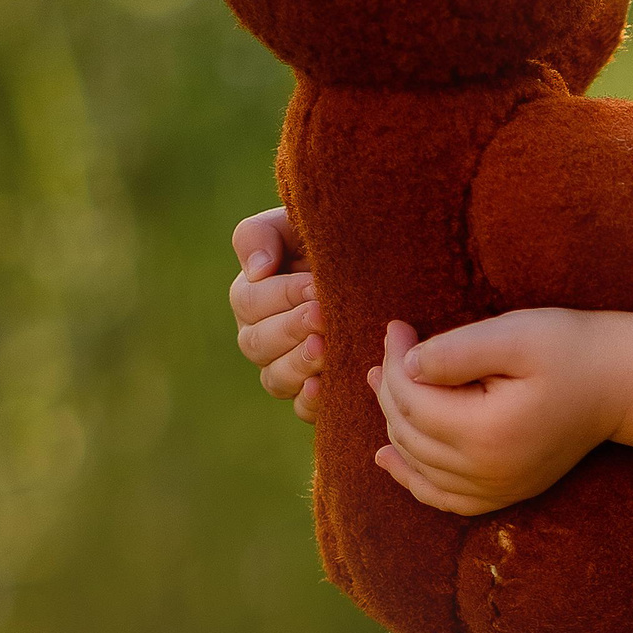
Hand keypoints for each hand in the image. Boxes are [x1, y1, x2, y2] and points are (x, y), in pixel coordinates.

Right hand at [230, 206, 321, 421]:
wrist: (383, 267)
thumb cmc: (337, 240)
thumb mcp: (296, 225)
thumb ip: (262, 235)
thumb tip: (257, 270)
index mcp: (254, 296)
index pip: (249, 302)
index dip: (280, 295)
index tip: (315, 285)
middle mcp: (264, 336)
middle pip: (256, 343)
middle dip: (289, 329)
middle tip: (323, 316)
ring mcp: (288, 368)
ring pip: (275, 378)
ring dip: (298, 364)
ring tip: (326, 347)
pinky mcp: (316, 392)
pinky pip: (302, 408)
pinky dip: (310, 401)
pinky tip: (324, 387)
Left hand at [366, 311, 632, 516]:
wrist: (626, 385)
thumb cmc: (574, 350)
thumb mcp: (517, 334)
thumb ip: (457, 350)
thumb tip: (403, 365)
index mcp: (487, 432)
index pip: (413, 399)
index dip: (394, 360)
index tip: (395, 326)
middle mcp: (488, 472)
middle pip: (410, 431)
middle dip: (390, 387)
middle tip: (389, 347)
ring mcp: (497, 489)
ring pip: (418, 462)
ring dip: (393, 423)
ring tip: (383, 382)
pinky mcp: (506, 493)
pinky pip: (443, 497)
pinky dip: (411, 479)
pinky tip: (388, 457)